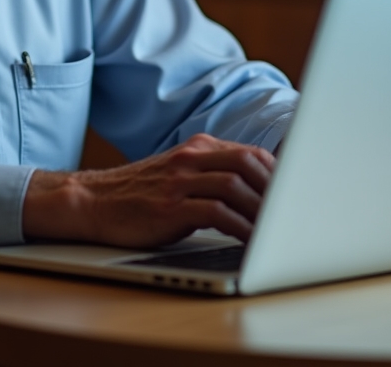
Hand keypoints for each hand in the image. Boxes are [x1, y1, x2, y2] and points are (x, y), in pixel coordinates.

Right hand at [22, 133, 275, 247]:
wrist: (93, 200)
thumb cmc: (141, 195)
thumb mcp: (180, 175)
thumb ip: (213, 176)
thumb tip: (259, 195)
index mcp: (198, 148)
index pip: (251, 154)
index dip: (278, 175)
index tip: (297, 196)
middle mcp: (191, 158)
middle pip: (248, 163)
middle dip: (276, 190)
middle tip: (292, 215)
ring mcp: (180, 180)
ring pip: (235, 185)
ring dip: (262, 211)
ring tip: (278, 232)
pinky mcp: (170, 207)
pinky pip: (216, 213)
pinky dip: (240, 227)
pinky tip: (251, 243)